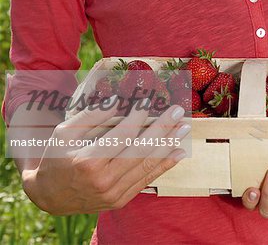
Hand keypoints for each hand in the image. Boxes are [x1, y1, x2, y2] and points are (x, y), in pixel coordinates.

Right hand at [21, 98, 189, 214]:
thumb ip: (91, 116)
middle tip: (177, 112)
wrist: (50, 195)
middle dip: (162, 129)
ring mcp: (114, 193)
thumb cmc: (56, 158)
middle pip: (141, 150)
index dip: (138, 117)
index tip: (148, 102)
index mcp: (88, 161)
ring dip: (168, 145)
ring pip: (147, 165)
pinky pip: (147, 180)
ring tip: (183, 129)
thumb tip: (119, 101)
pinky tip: (177, 152)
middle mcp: (104, 180)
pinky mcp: (121, 200)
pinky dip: (164, 165)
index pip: (122, 135)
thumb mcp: (64, 133)